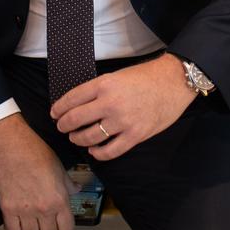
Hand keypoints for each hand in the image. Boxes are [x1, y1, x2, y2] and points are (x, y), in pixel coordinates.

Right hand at [0, 115, 76, 229]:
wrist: (12, 146)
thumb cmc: (36, 153)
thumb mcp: (59, 168)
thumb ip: (68, 184)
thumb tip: (77, 189)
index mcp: (59, 199)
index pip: (66, 229)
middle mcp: (43, 209)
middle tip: (46, 224)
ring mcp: (25, 211)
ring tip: (32, 222)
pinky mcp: (8, 209)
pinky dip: (15, 229)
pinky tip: (17, 220)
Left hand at [50, 54, 195, 161]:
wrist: (174, 82)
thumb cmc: (147, 76)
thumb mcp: (118, 76)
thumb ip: (99, 90)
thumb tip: (80, 104)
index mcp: (104, 84)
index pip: (72, 99)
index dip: (59, 108)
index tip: (55, 113)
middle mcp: (110, 103)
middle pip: (76, 119)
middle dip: (64, 125)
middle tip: (62, 127)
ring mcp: (122, 121)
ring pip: (89, 137)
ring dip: (78, 139)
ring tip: (77, 138)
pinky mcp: (135, 135)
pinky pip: (110, 151)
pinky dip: (98, 153)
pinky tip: (95, 150)